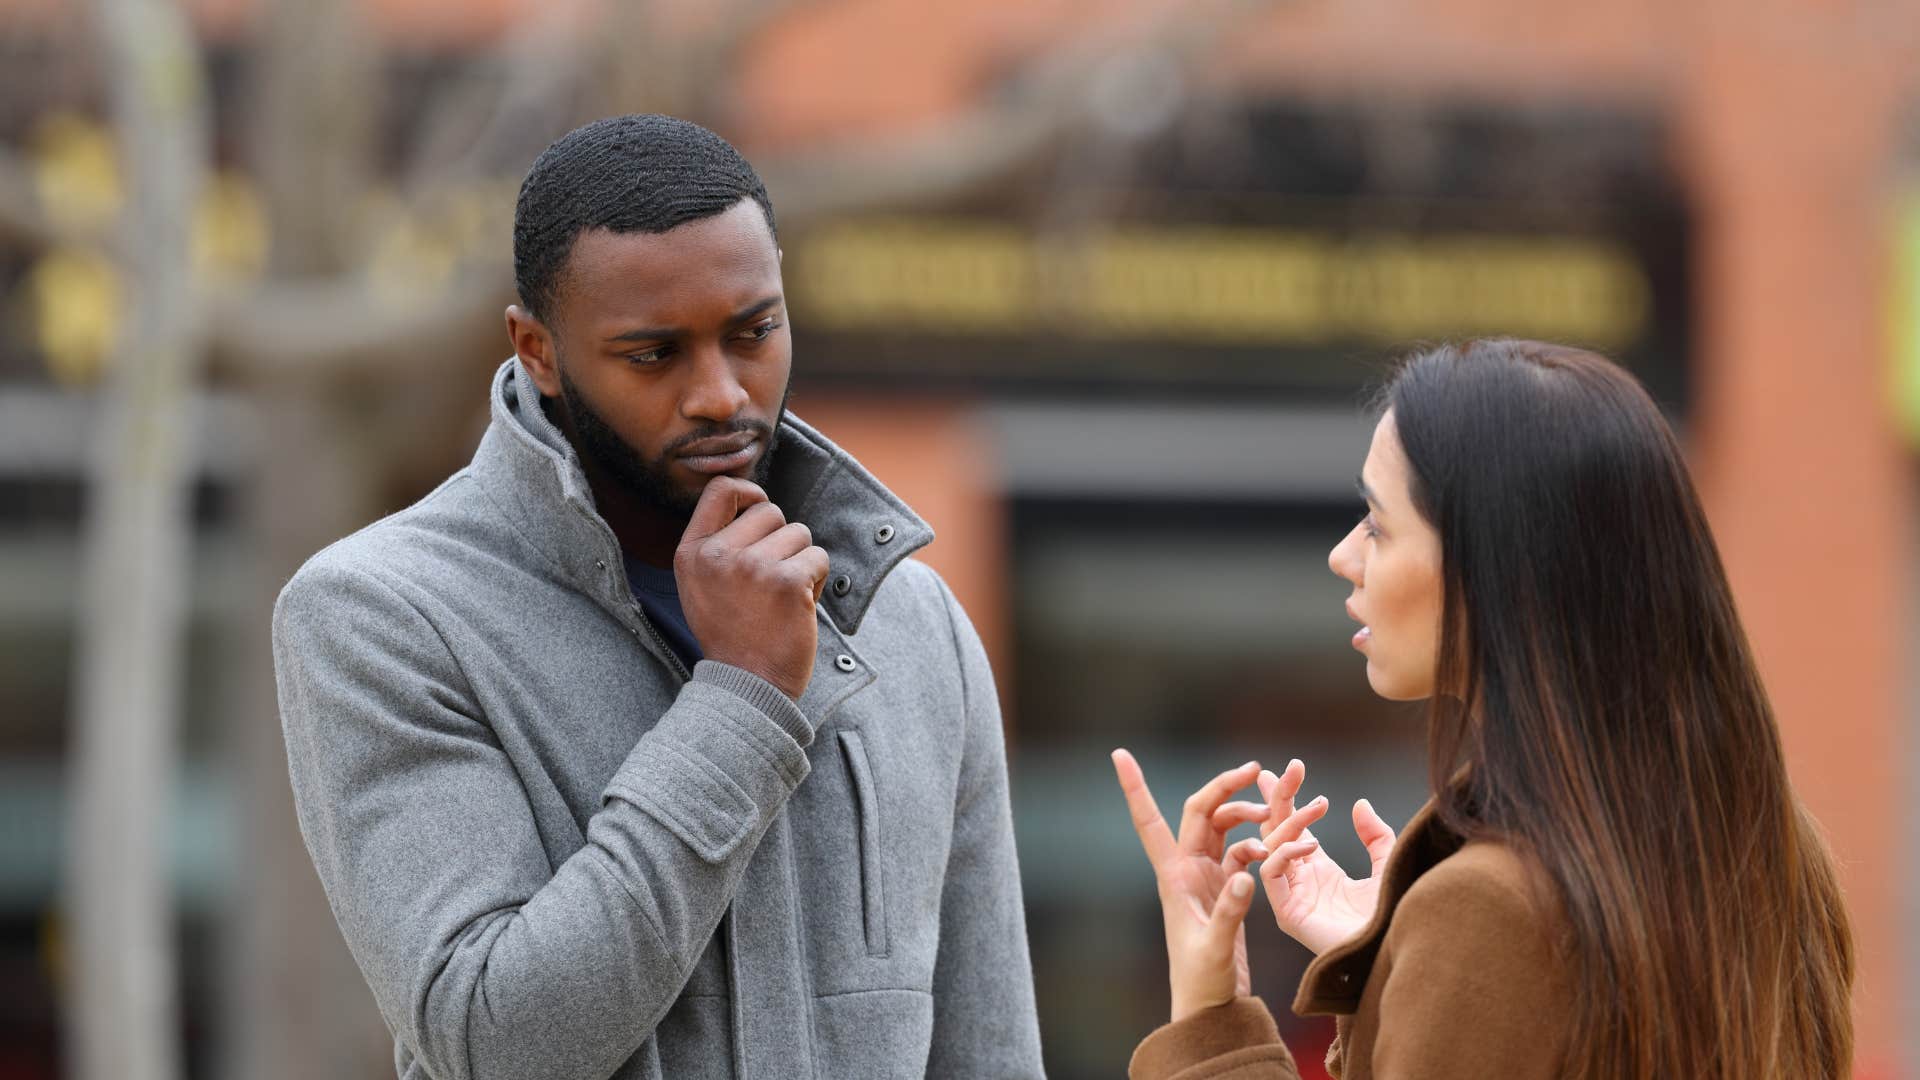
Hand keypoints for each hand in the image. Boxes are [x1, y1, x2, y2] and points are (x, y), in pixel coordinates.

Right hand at [674, 477, 829, 700]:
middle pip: (770, 511)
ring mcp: (753, 566)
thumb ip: (717, 545)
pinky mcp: (788, 582)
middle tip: (770, 581)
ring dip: (801, 561)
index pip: (721, 489)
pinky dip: (817, 580)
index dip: (749, 491)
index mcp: (692, 553)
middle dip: (781, 540)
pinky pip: (819, 557)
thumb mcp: (701, 586)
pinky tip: (798, 606)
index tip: (760, 507)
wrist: (748, 687)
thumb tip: (754, 502)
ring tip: (782, 597)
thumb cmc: (732, 635)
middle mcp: (718, 555)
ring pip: (799, 533)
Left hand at [1111, 750, 1274, 1022]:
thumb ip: (1230, 911)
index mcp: (1173, 875)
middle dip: (1225, 786)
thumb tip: (1246, 871)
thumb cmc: (1201, 982)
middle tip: (1257, 768)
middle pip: (1201, 811)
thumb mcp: (1215, 947)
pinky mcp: (1226, 889)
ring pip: (1224, 826)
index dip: (1135, 787)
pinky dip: (1262, 844)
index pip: (1150, 820)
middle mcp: (1186, 869)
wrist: (1211, 1007)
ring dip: (1248, 815)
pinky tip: (1283, 848)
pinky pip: (1243, 851)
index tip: (1119, 754)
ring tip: (1276, 818)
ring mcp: (1206, 877)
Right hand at [1255, 760, 1397, 955]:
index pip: (1292, 828)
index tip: (1288, 769)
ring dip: (1290, 822)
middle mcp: (1300, 881)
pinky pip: (1270, 874)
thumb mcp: (1387, 866)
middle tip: (1284, 769)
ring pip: (1271, 847)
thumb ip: (1376, 837)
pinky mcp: (1287, 913)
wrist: (1394, 949)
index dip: (1288, 798)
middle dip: (1277, 798)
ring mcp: (1291, 896)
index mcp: (1318, 871)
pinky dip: (1285, 853)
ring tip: (1318, 807)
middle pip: (1275, 831)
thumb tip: (1361, 804)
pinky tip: (1310, 845)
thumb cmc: (1392, 918)